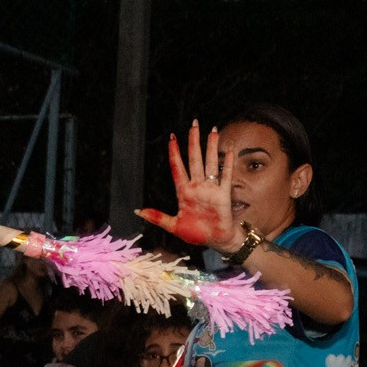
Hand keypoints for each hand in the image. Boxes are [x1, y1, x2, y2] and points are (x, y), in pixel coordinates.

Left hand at [135, 120, 234, 247]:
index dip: (174, 153)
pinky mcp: (223, 194)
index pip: (177, 168)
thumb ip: (157, 217)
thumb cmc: (196, 234)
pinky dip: (227, 164)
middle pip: (194, 159)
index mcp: (184, 192)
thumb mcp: (173, 226)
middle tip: (194, 124)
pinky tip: (228, 151)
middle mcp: (197, 186)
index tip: (172, 138)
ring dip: (211, 147)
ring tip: (212, 131)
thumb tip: (137, 211)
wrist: (215, 241)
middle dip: (194, 142)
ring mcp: (210, 188)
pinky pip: (225, 176)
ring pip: (210, 163)